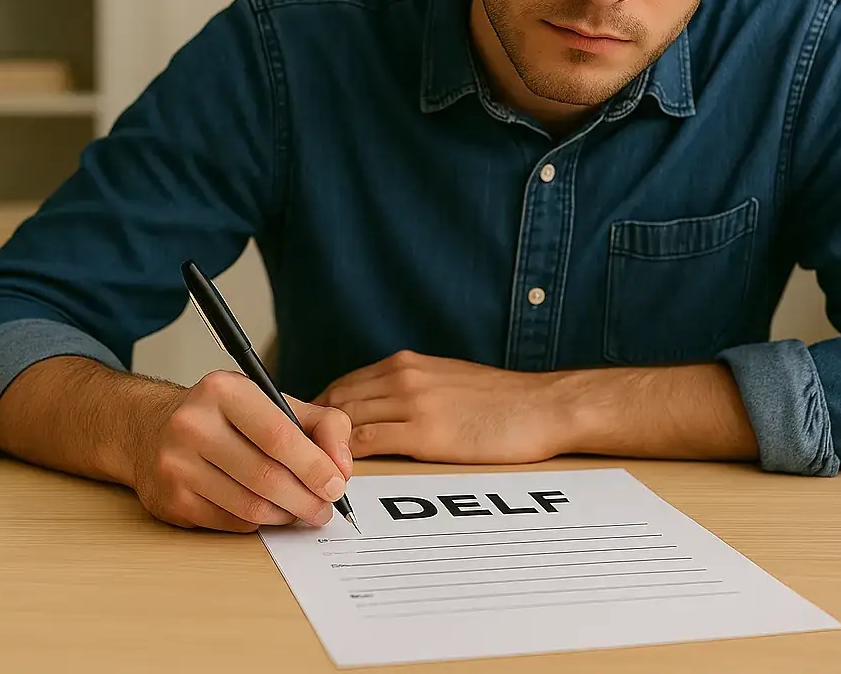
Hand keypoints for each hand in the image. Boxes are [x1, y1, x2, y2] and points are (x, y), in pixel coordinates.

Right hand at [132, 369, 352, 532]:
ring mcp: (176, 464)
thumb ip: (322, 424)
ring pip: (250, 506)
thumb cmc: (224, 417)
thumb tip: (342, 468)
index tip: (336, 484)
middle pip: (266, 477)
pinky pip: (230, 522)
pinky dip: (258, 522)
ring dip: (285, 515)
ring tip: (301, 511)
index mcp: (223, 391)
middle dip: (306, 499)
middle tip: (325, 509)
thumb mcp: (273, 402)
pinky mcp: (171, 500)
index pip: (279, 435)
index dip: (314, 466)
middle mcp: (192, 424)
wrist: (151, 428)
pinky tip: (267, 511)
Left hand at [313, 350, 572, 463]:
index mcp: (405, 364)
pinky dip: (347, 460)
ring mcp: (412, 403)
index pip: (342, 385)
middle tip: (296, 458)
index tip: (305, 435)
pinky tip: (341, 475)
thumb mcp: (445, 380)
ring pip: (345, 422)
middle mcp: (402, 377)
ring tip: (310, 470)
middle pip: (334, 401)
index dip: (317, 412)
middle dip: (311, 429)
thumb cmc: (501, 401)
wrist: (543, 406)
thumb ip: (409, 390)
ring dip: (324, 446)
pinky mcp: (426, 432)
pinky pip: (368, 444)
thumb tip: (378, 410)